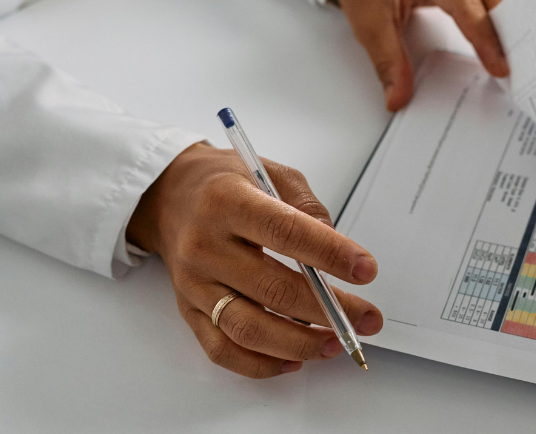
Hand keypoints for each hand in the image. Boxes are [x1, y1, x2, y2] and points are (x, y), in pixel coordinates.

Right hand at [127, 143, 382, 377]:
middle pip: (272, 289)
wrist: (168, 196)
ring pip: (248, 328)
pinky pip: (222, 349)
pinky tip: (294, 360)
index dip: (330, 254)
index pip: (286, 232)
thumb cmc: (225, 184)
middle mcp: (205, 245)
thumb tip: (337, 253)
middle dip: (329, 310)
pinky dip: (261, 364)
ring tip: (335, 343)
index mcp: (227, 201)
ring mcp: (194, 283)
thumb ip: (306, 207)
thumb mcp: (270, 172)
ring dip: (299, 343)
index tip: (366, 270)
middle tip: (367, 318)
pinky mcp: (188, 310)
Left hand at [333, 0, 511, 111]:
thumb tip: (397, 98)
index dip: (487, 40)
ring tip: (525, 57)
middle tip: (522, 68)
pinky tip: (515, 37)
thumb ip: (388, 62)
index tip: (500, 67)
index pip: (467, 5)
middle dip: (510, 33)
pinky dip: (508, 13)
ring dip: (514, 23)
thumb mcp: (368, 23)